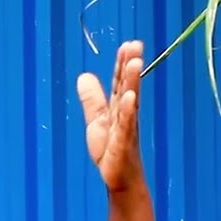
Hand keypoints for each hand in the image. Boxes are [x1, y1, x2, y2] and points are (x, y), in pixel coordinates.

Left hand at [77, 41, 145, 192]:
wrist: (119, 178)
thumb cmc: (110, 149)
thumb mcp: (96, 120)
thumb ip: (92, 99)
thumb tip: (84, 75)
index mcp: (118, 108)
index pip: (120, 82)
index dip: (122, 63)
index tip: (128, 43)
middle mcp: (125, 114)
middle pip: (127, 86)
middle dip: (130, 66)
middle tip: (136, 44)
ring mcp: (126, 128)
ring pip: (130, 102)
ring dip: (133, 82)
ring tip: (135, 63)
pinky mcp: (123, 144)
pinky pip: (126, 125)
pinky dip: (128, 111)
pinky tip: (131, 98)